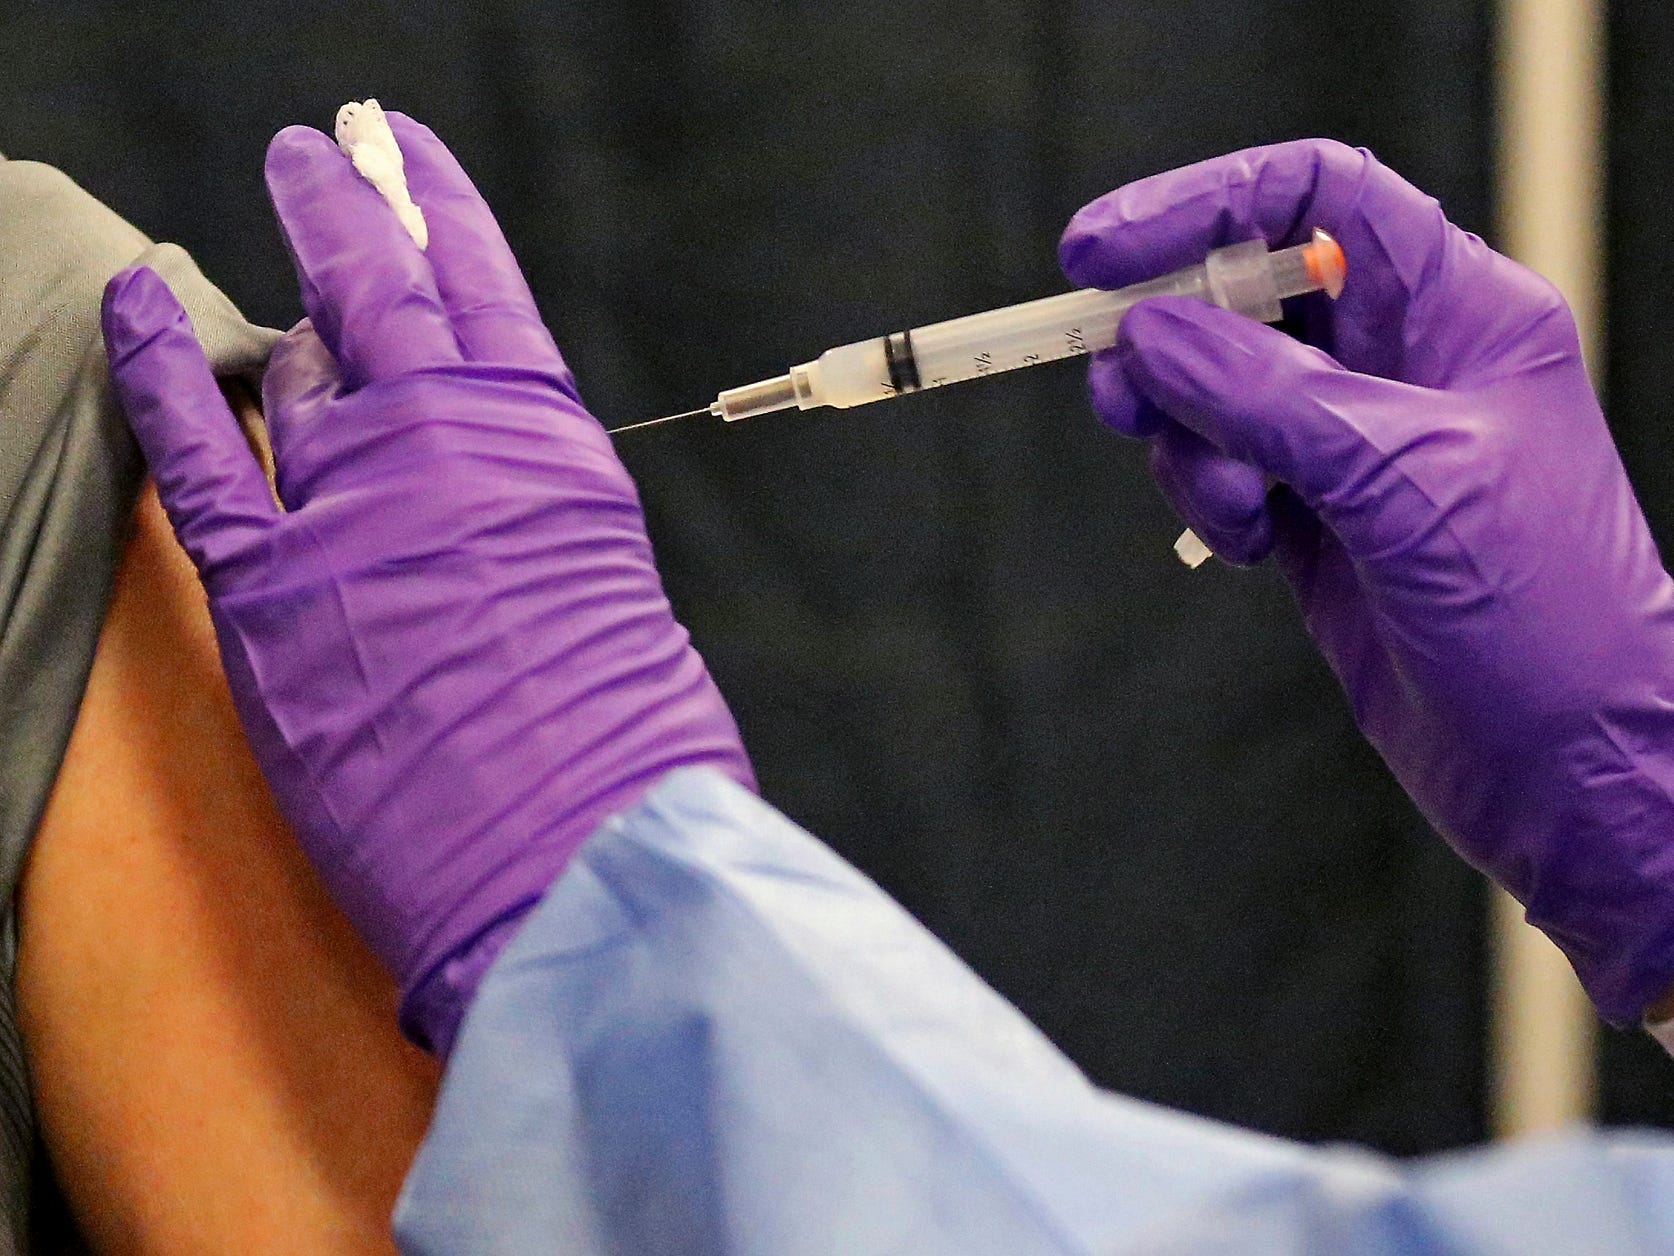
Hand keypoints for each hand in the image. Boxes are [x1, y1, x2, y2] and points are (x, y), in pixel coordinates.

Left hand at [102, 115, 752, 1055]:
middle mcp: (453, 447)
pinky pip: (196, 450)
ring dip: (292, 307)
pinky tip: (132, 303)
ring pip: (300, 365)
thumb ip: (544, 531)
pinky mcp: (272, 591)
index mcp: (554, 448)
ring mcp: (356, 506)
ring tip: (288, 253)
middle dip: (351, 203)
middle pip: (384, 290)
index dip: (438, 208)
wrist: (579, 867)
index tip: (404, 153)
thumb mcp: (619, 603)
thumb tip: (488, 514)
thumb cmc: (631, 760)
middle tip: (327, 149)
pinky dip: (156, 369)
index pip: (485, 290)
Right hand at [1061, 138, 1673, 1023]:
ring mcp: (1352, 444)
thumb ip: (1270, 396)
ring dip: (1188, 440)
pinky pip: (1219, 469)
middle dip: (1167, 337)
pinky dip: (1204, 496)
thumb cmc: (1545, 616)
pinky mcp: (1316, 519)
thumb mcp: (1406, 483)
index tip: (1097, 251)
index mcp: (1458, 311)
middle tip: (1120, 394)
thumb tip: (1148, 331)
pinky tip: (1252, 548)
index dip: (1202, 204)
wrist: (1573, 772)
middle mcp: (1401, 362)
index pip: (1316, 198)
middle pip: (1242, 293)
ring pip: (1213, 389)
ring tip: (1234, 511)